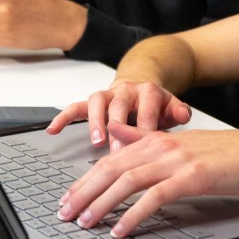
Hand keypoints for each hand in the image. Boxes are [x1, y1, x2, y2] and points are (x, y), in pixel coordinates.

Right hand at [47, 78, 192, 146]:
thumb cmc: (156, 106)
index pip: (146, 110)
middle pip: (119, 106)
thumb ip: (179, 111)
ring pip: (97, 103)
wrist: (142, 87)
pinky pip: (75, 106)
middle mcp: (126, 90)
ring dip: (95, 122)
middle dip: (118, 129)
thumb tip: (184, 114)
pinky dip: (63, 117)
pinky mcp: (93, 102)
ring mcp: (108, 94)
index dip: (145, 129)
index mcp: (148, 91)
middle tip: (117, 151)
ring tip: (95, 140)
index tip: (144, 151)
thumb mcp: (172, 107)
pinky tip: (53, 129)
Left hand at [56, 124, 238, 237]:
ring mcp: (175, 161)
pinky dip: (134, 214)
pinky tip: (121, 228)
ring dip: (102, 204)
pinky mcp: (192, 178)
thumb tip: (115, 133)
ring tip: (86, 222)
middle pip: (111, 169)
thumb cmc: (223, 153)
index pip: (109, 160)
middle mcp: (160, 147)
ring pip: (127, 181)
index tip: (68, 198)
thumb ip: (144, 138)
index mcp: (155, 140)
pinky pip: (155, 197)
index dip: (84, 180)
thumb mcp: (178, 142)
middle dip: (84, 192)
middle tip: (66, 214)